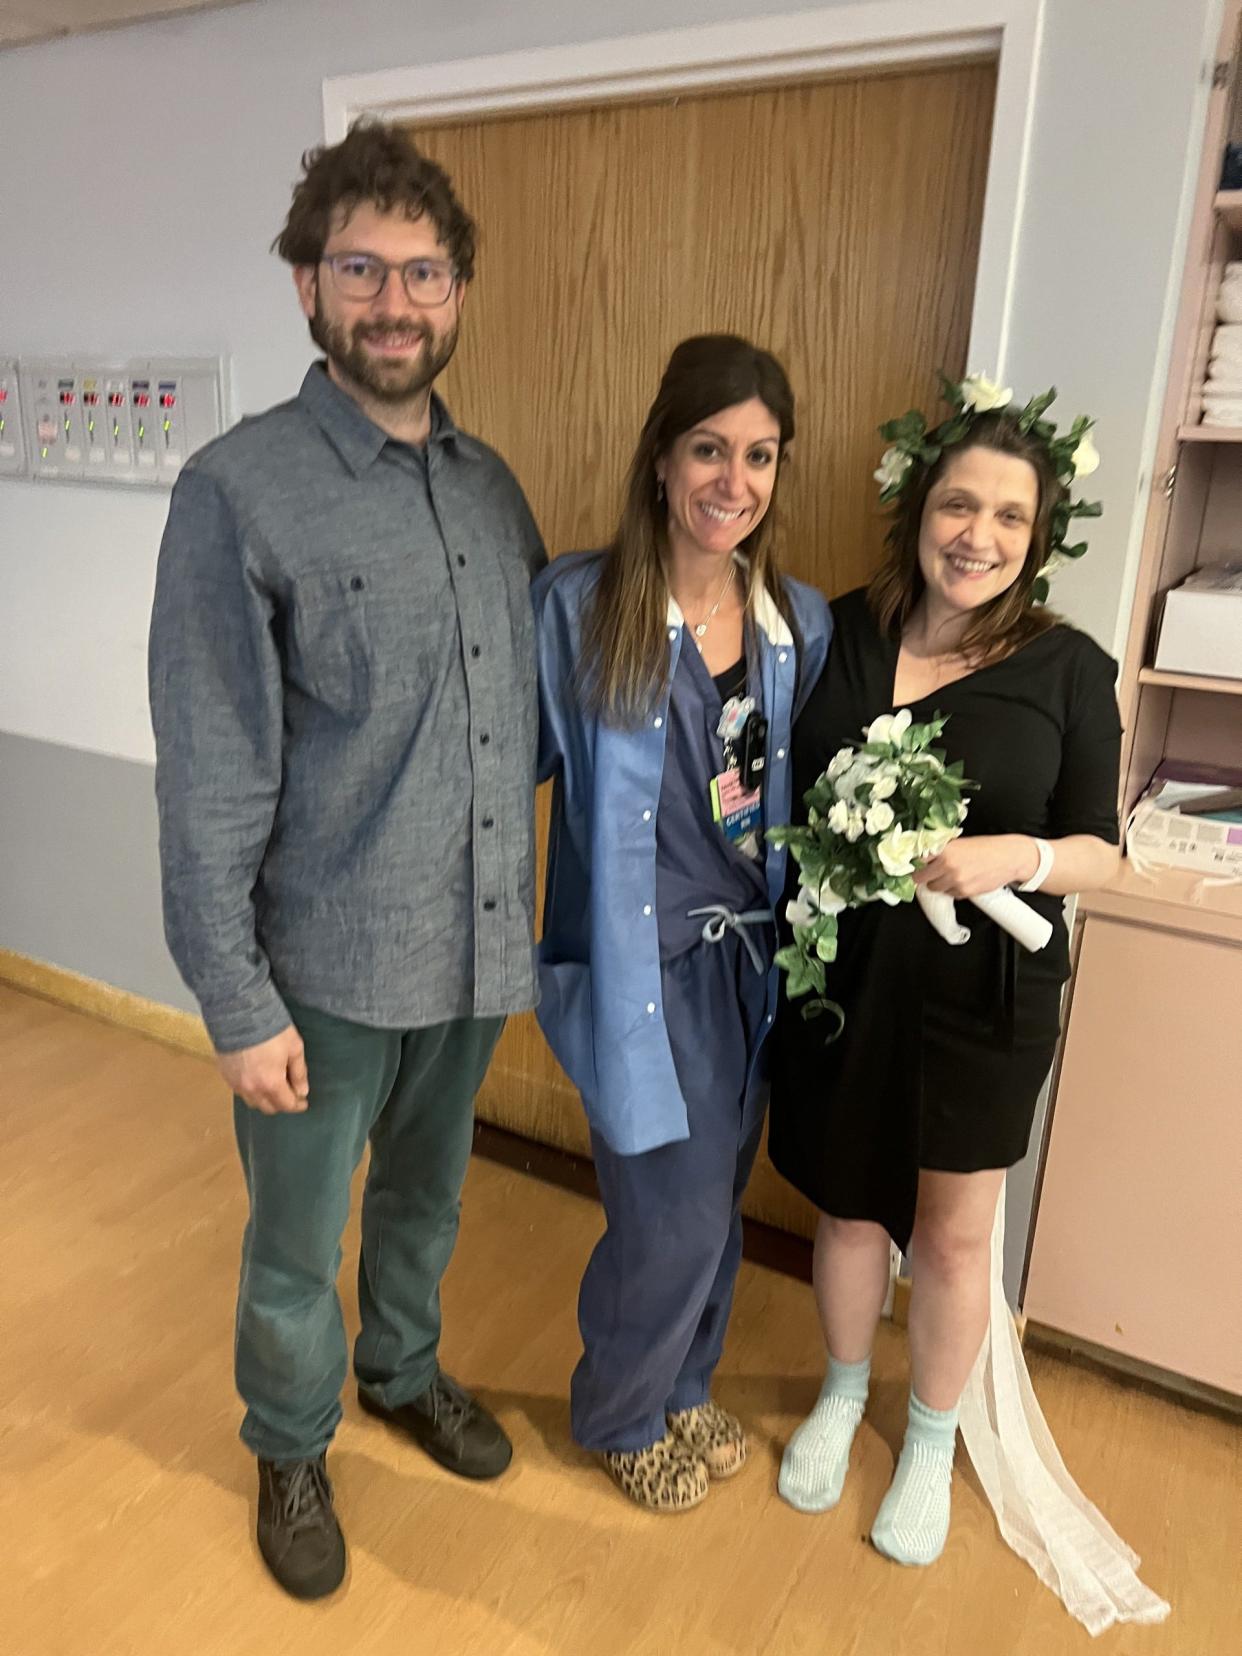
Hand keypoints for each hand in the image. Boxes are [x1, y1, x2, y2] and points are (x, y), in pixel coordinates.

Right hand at [217, 1025, 308, 1115]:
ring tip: (273, 1087)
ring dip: (264, 1099)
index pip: (286, 1105)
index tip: (303, 1102)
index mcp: (271, 1083)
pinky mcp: (225, 1075)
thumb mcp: (294, 1048)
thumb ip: (299, 1073)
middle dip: (281, 1104)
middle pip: (268, 1108)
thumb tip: (302, 1091)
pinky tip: (257, 1079)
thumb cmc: (271, 1029)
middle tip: (290, 1094)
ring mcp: (236, 1083)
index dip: (297, 1105)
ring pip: (252, 1102)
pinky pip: (240, 1091)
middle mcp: (251, 1088)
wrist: (239, 1014)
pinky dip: (251, 1090)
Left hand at [914, 835, 1039, 899]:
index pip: (918, 860)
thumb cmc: (988, 848)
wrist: (1009, 858)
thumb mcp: (961, 843)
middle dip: (923, 876)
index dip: (913, 864)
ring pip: (935, 888)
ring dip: (938, 884)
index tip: (910, 865)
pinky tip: (962, 880)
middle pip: (921, 878)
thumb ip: (943, 850)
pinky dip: (953, 890)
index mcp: (945, 850)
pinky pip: (950, 894)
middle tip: (929, 872)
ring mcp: (955, 881)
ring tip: (950, 875)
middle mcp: (948, 865)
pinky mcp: (964, 892)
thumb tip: (925, 857)